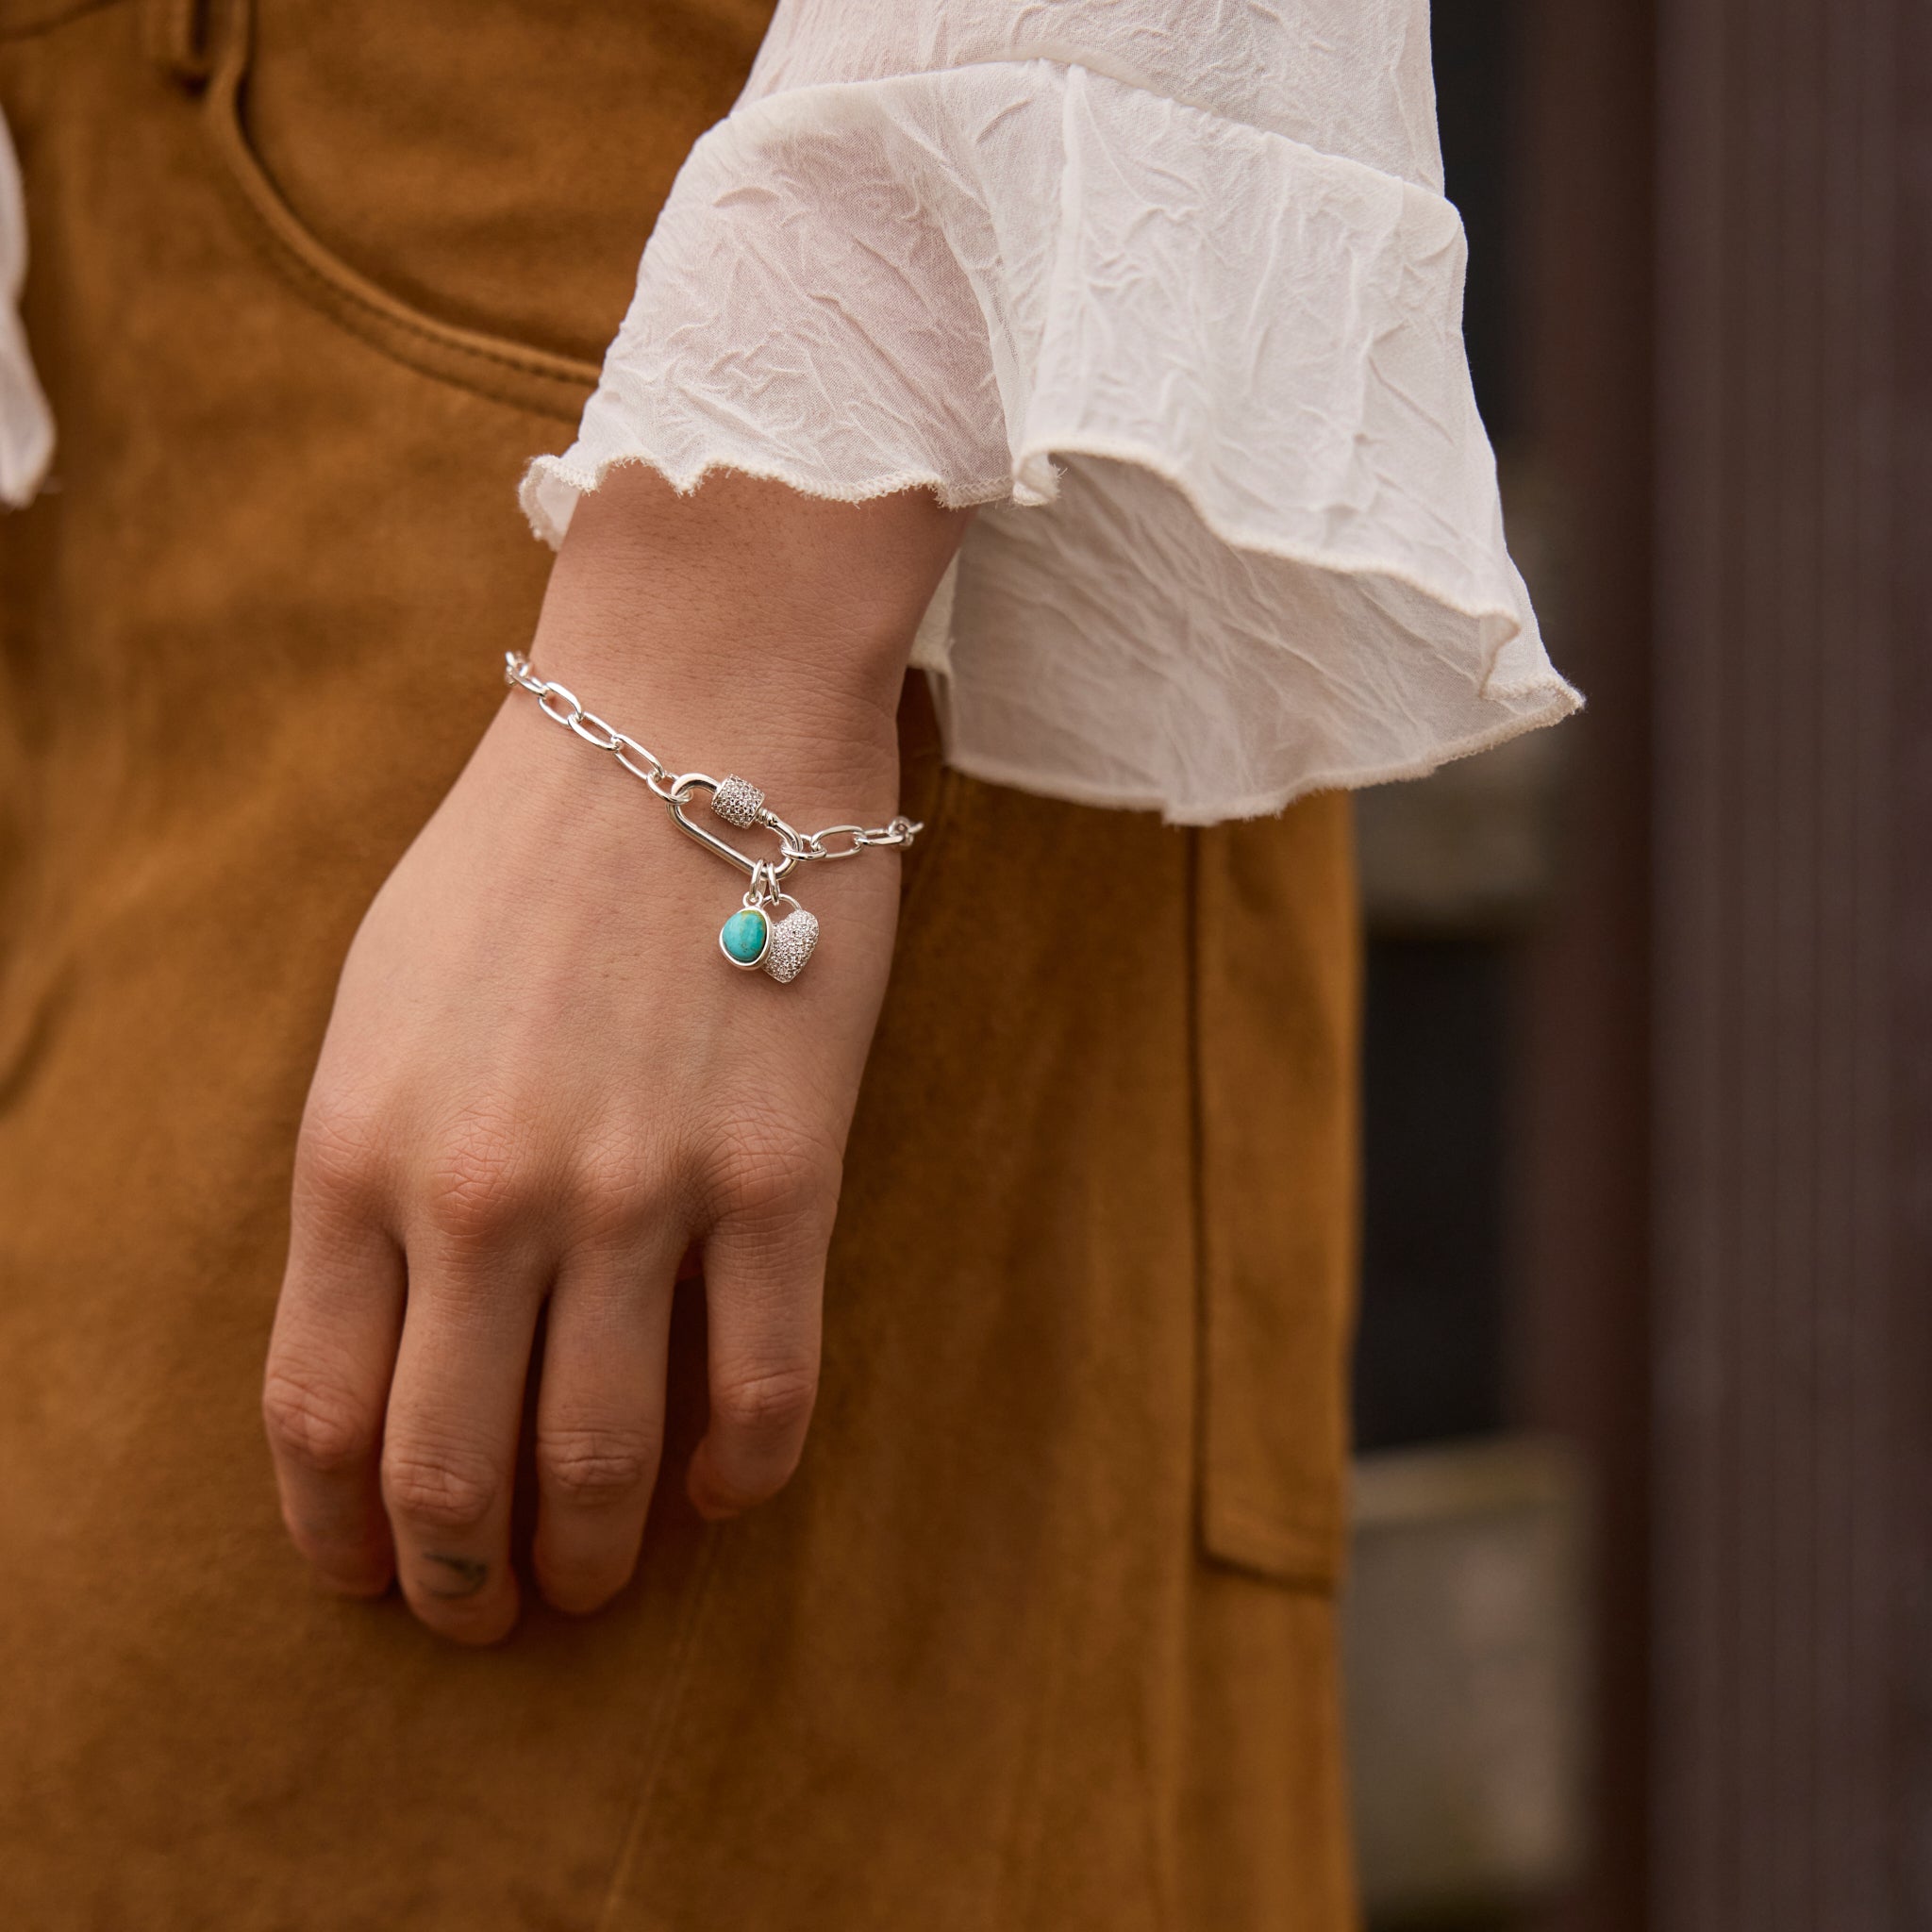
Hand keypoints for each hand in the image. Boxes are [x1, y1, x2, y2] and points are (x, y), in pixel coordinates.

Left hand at [262, 469, 967, 1642]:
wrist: (698, 718)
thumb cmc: (529, 848)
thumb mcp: (382, 998)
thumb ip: (369, 1167)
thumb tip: (403, 1324)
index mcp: (358, 1148)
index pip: (318, 1412)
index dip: (338, 1533)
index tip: (368, 1577)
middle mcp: (484, 1195)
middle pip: (453, 1470)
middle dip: (463, 1582)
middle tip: (488, 1615)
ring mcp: (639, 1194)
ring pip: (607, 1462)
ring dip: (593, 1558)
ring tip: (597, 1583)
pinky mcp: (782, 1179)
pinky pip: (767, 1390)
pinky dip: (740, 1475)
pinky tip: (722, 1489)